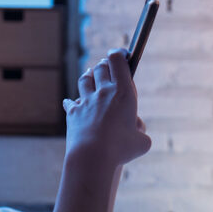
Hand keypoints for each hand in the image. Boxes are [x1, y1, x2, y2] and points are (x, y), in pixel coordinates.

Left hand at [64, 49, 150, 168]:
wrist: (92, 156)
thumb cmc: (121, 149)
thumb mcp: (142, 142)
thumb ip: (140, 131)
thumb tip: (136, 128)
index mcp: (123, 93)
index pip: (119, 62)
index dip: (119, 55)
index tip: (121, 54)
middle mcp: (103, 92)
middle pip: (101, 68)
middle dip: (105, 65)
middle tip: (107, 66)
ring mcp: (86, 101)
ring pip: (85, 80)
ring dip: (89, 76)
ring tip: (91, 76)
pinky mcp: (73, 113)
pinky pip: (70, 103)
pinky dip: (71, 102)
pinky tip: (71, 103)